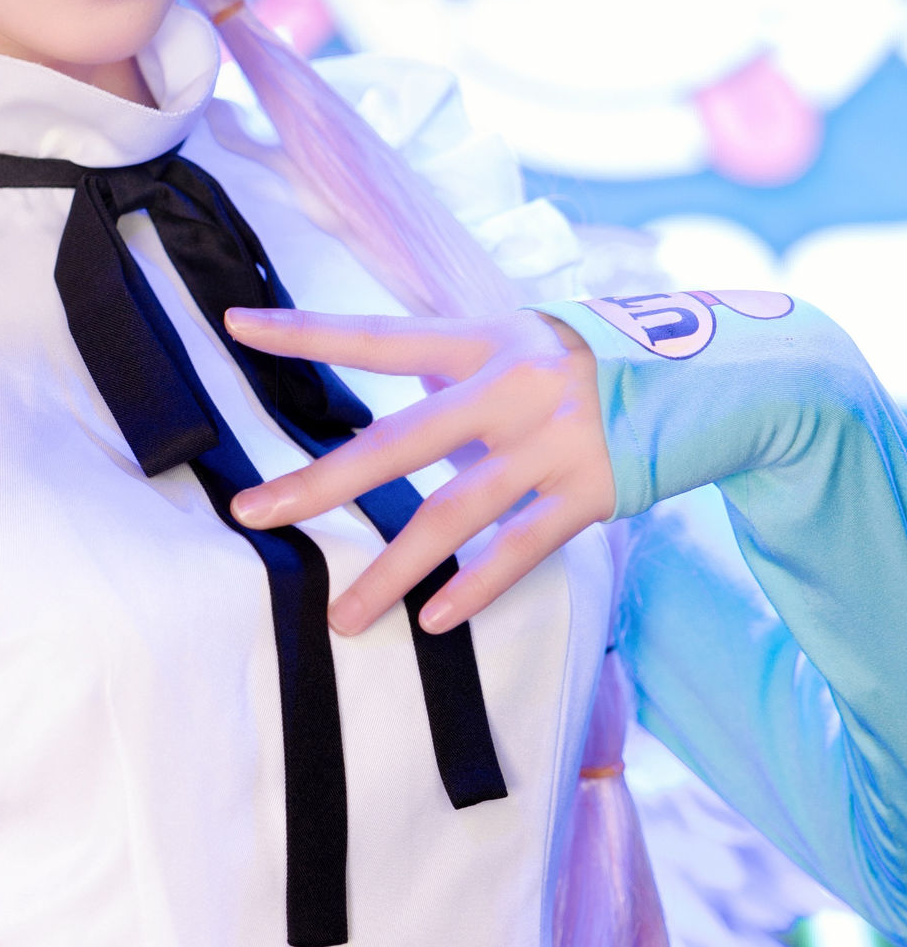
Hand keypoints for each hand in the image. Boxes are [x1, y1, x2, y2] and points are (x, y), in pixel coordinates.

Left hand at [223, 310, 614, 636]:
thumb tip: (387, 379)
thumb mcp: (516, 343)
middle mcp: (510, 386)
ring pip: (453, 515)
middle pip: (396, 441)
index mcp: (482, 339)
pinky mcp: (593, 491)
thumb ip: (451, 366)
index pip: (376, 335)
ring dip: (391, 572)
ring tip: (341, 616)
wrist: (712, 374)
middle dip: (319, 482)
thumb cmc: (588, 361)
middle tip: (252, 514)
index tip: (235, 327)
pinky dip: (477, 586)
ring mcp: (551, 442)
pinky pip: (521, 548)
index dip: (305, 332)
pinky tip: (434, 620)